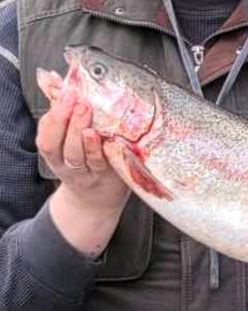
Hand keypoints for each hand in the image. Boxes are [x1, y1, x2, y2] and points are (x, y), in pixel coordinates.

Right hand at [37, 90, 127, 212]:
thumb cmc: (86, 163)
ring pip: (78, 155)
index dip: (52, 117)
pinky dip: (98, 150)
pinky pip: (101, 163)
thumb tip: (55, 80)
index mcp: (56, 154)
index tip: (64, 95)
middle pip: (59, 145)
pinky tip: (101, 136)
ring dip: (79, 133)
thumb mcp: (70, 141)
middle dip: (66, 121)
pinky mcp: (108, 176)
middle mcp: (68, 166)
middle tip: (77, 100)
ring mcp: (87, 172)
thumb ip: (65, 114)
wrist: (99, 200)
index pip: (46, 136)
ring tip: (86, 113)